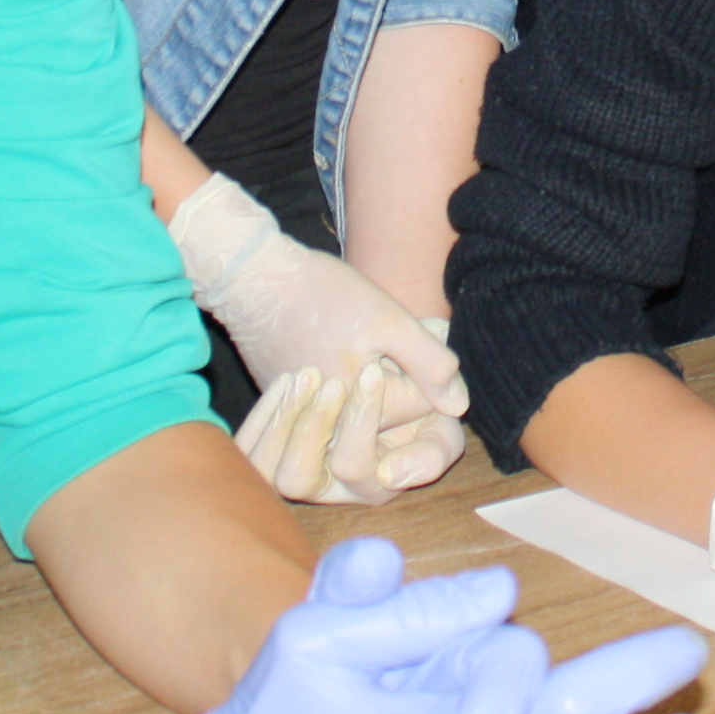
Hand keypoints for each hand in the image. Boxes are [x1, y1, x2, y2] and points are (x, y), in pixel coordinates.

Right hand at [171, 174, 470, 501]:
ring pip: (365, 415)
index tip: (404, 335)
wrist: (255, 283)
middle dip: (399, 380)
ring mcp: (312, 426)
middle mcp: (338, 430)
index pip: (425, 409)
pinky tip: (329, 349)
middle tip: (377, 339)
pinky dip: (341, 385)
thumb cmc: (322, 295)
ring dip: (371, 384)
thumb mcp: (389, 318)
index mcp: (367, 410)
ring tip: (354, 343)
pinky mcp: (294, 414)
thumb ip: (430, 363)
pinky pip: (334, 413)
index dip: (426, 370)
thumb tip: (458, 407)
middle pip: (395, 416)